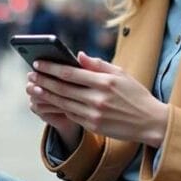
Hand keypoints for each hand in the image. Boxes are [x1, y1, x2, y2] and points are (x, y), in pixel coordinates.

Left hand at [28, 52, 169, 147]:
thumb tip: (79, 55)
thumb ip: (98, 65)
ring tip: (34, 88)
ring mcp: (94, 114)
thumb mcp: (121, 74)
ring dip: (46, 95)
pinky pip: (71, 114)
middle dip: (43, 81)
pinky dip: (58, 107)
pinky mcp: (93, 126)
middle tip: (30, 76)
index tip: (38, 63)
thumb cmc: (135, 95)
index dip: (51, 68)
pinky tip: (49, 101)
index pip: (70, 73)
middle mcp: (97, 98)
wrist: (150, 122)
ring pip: (63, 103)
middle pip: (62, 88)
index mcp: (104, 82)